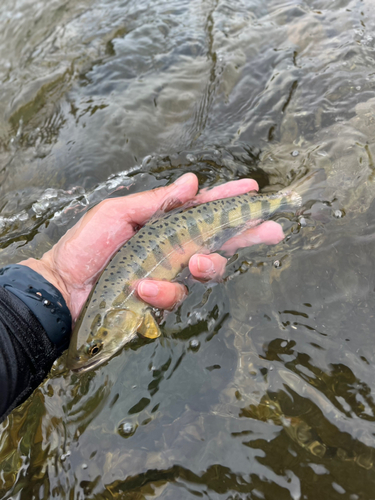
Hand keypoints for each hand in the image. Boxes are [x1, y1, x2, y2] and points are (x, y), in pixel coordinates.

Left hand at [20, 173, 283, 321]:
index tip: (254, 191)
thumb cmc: (86, 245)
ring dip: (206, 266)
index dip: (229, 201)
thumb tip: (192, 182)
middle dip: (248, 235)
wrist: (62, 286)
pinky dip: (163, 291)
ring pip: (206, 271)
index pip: (204, 210)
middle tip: (272, 230)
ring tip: (193, 262)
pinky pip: (175, 297)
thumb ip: (157, 202)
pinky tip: (143, 287)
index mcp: (165, 224)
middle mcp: (172, 248)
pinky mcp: (159, 301)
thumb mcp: (119, 213)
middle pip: (219, 241)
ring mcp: (168, 275)